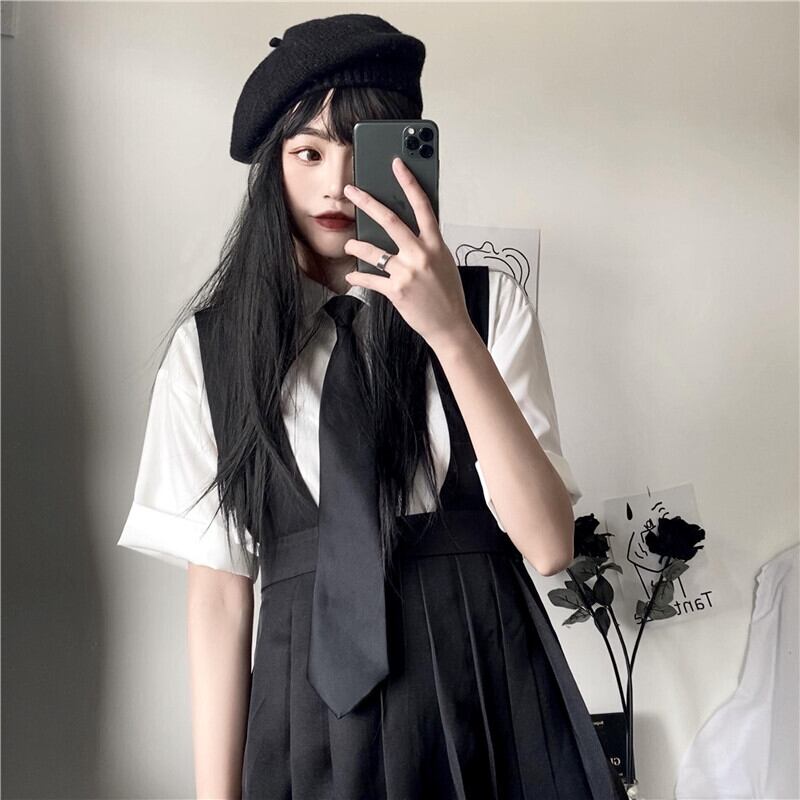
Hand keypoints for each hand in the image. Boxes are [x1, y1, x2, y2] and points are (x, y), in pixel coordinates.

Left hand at [343, 158, 472, 349]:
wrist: (450, 326)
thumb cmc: (448, 294)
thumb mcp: (444, 262)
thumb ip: (427, 245)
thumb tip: (409, 230)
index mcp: (436, 244)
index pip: (422, 206)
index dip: (410, 182)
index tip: (398, 164)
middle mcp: (421, 255)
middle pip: (390, 221)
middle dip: (367, 202)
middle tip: (352, 191)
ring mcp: (407, 272)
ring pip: (373, 251)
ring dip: (356, 246)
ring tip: (349, 243)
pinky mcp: (396, 290)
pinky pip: (370, 279)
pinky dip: (358, 277)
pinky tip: (351, 275)